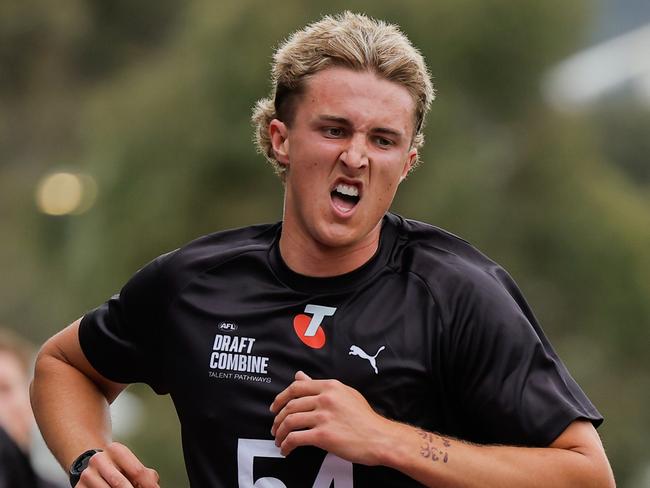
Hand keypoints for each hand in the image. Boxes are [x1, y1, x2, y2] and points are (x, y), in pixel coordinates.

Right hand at [76, 442, 159, 487]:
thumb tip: (153, 486)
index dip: (148, 485)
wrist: (91, 466)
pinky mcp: (78, 487)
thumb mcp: (132, 466)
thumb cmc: (118, 468)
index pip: (137, 471)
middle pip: (120, 483)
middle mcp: (99, 459)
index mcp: (116, 450)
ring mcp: (87, 474)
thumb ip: (145, 475)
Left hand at [270, 371, 395, 464]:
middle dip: (278, 418)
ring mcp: (324, 417)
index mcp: (330, 386)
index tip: (275, 407)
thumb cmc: (365, 418)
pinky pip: (296, 439)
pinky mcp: (323, 436)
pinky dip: (287, 445)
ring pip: (290, 422)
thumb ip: (321, 386)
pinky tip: (286, 449)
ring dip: (280, 432)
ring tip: (279, 439)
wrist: (380, 438)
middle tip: (275, 426)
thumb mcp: (345, 394)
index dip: (281, 397)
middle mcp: (326, 399)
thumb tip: (300, 375)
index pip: (297, 387)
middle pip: (290, 405)